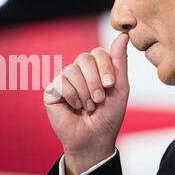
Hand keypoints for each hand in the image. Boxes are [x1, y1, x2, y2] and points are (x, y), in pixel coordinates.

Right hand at [43, 33, 129, 174]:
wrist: (94, 140)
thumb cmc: (108, 116)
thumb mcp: (120, 88)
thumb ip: (119, 62)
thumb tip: (123, 34)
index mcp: (95, 69)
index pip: (98, 52)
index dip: (105, 66)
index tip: (110, 85)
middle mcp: (79, 71)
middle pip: (84, 58)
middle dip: (94, 80)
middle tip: (99, 99)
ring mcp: (64, 80)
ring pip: (71, 70)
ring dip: (84, 91)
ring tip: (88, 106)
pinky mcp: (52, 90)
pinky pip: (61, 83)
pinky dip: (72, 97)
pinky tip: (75, 107)